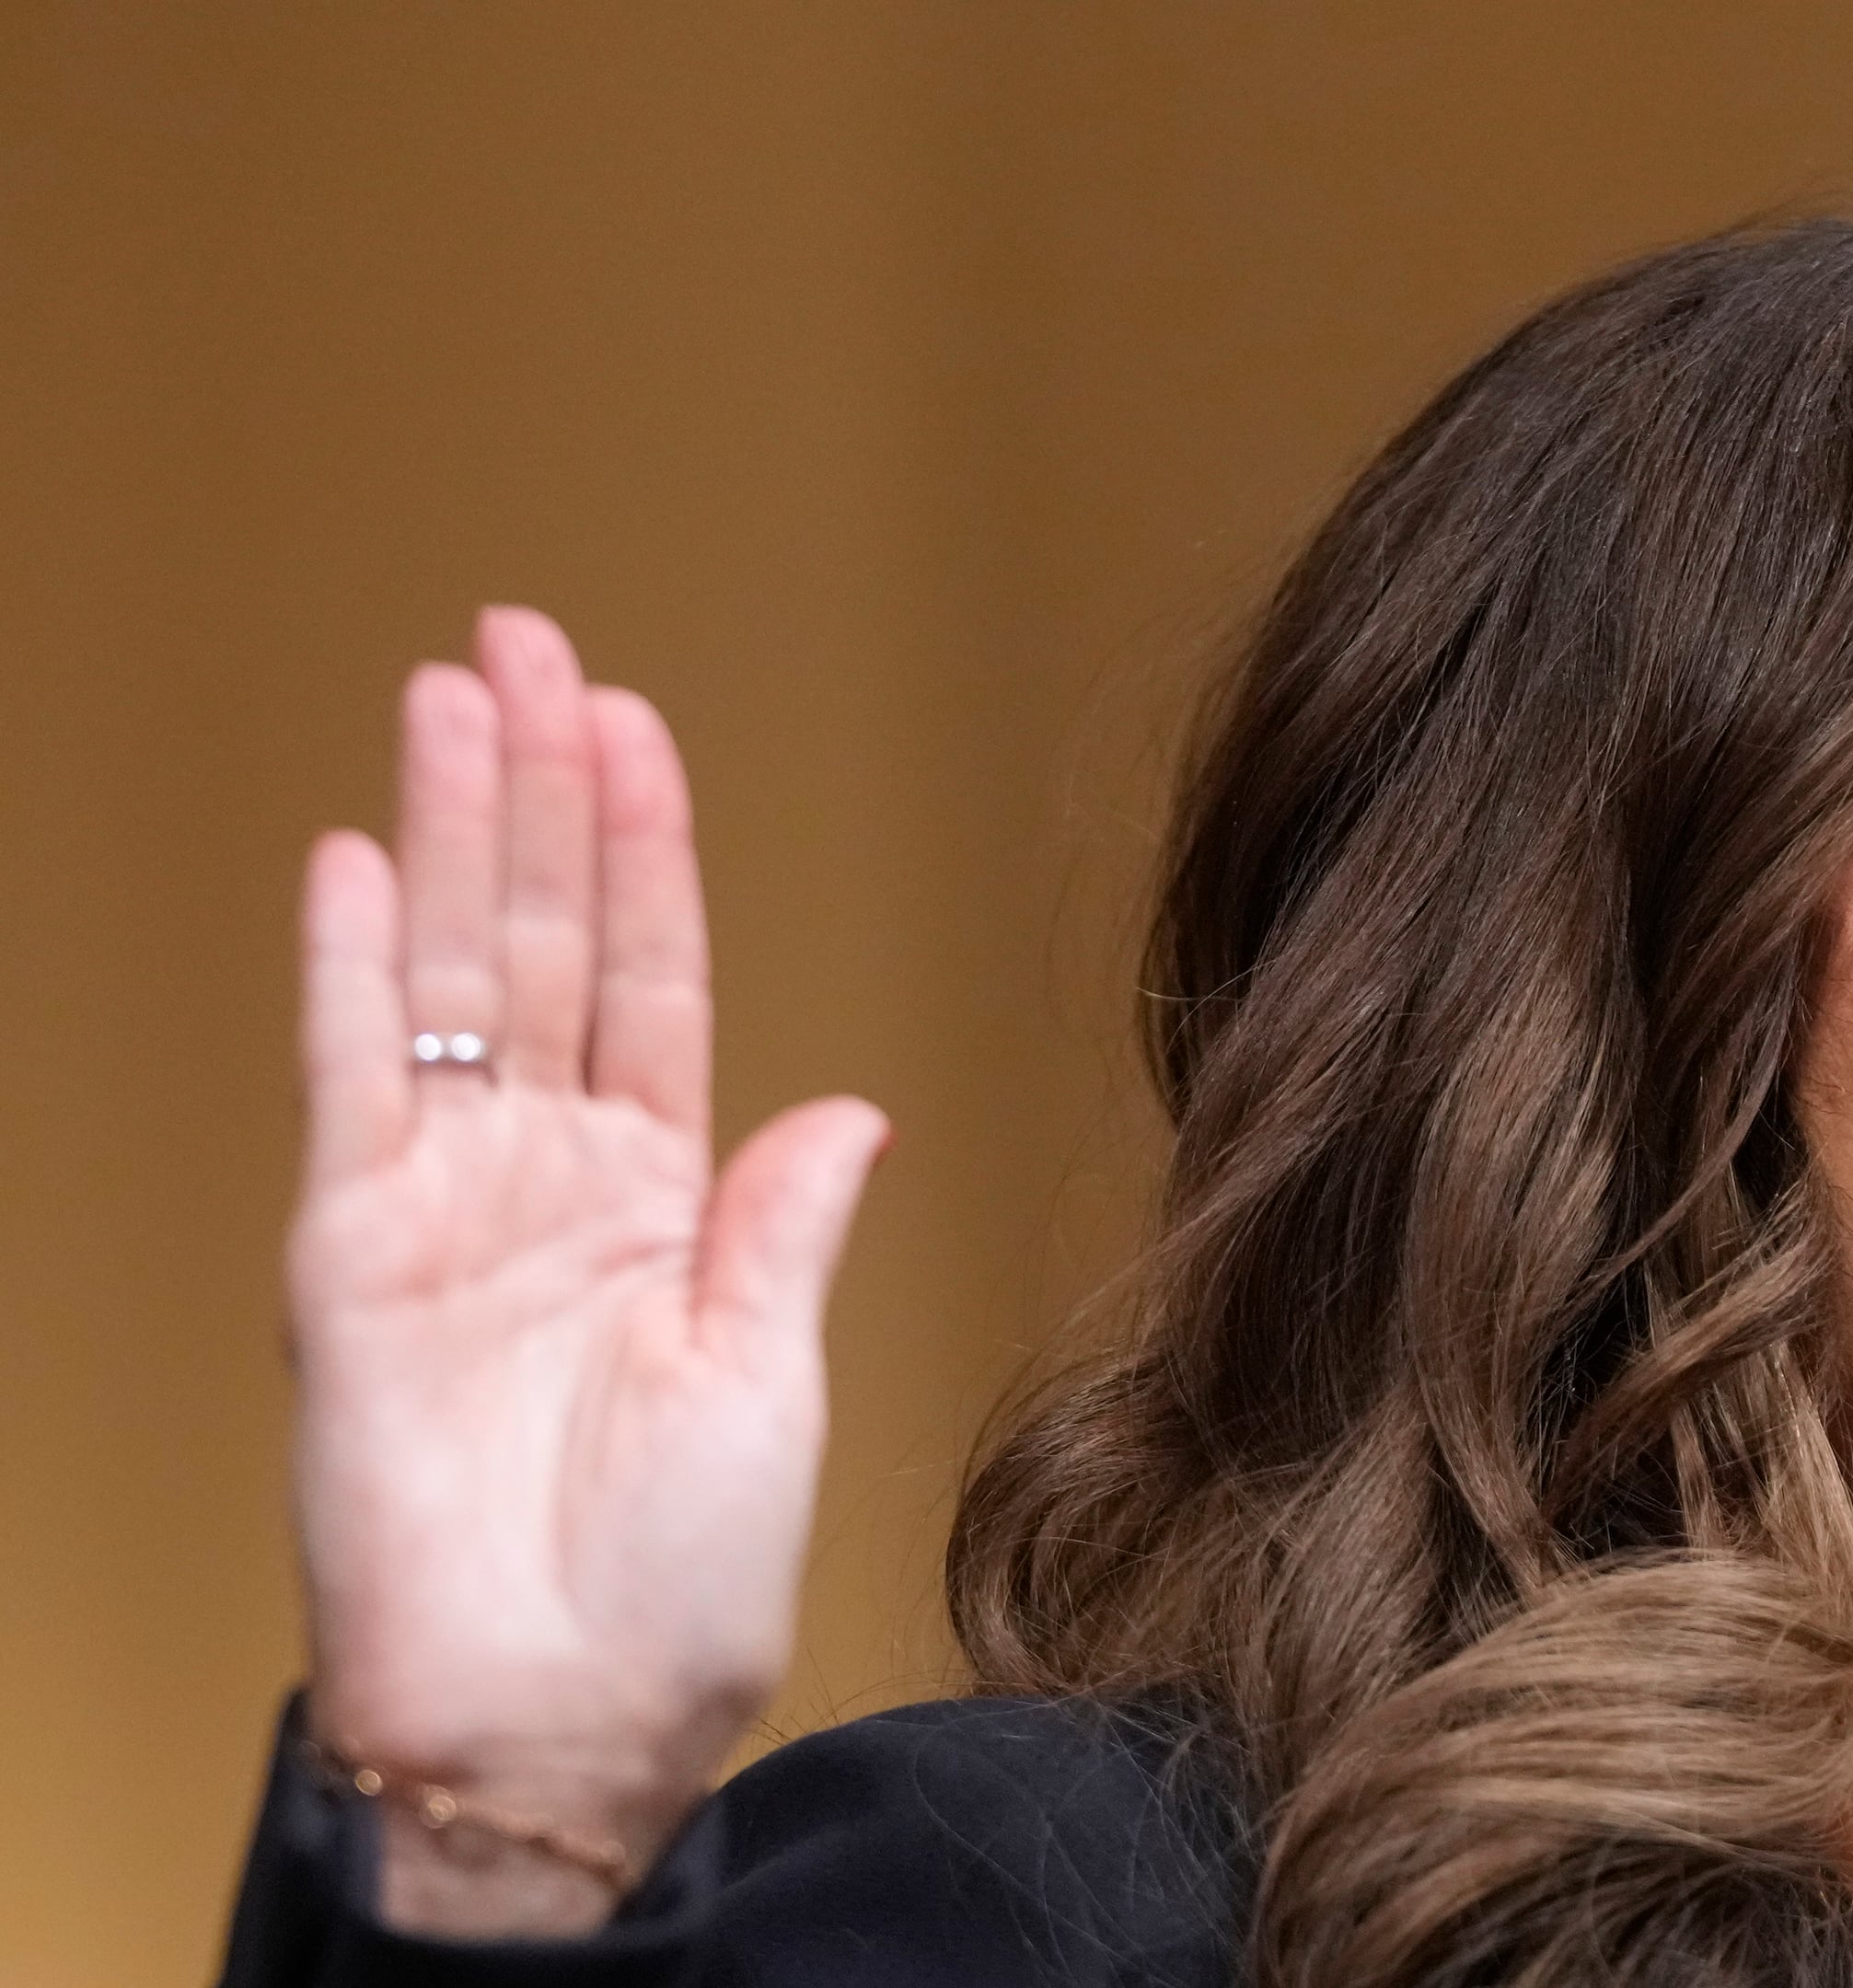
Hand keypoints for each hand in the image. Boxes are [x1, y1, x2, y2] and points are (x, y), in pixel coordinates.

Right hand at [285, 607, 887, 1934]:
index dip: (644, 850)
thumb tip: (848, 1104)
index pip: (652, 980)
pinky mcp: (350, 1259)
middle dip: (535, 790)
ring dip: (445, 832)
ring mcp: (442, 1208)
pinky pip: (349, 1084)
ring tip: (450, 693)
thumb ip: (783, 1225)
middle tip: (525, 641)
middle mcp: (547, 1182)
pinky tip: (351, 856)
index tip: (634, 724)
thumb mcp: (770, 1379)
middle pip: (540, 941)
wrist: (562, 1717)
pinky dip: (344, 968)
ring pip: (444, 975)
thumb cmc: (678, 1584)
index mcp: (662, 1203)